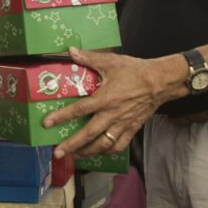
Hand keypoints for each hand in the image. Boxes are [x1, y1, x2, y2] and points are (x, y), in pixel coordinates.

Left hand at [43, 47, 176, 159]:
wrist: (160, 81)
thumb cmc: (135, 71)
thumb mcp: (110, 61)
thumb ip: (89, 58)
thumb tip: (70, 51)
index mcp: (105, 98)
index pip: (78, 110)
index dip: (61, 117)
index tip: (47, 124)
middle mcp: (112, 115)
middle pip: (88, 134)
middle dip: (71, 145)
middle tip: (57, 152)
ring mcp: (122, 124)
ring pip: (103, 144)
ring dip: (87, 152)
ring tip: (75, 156)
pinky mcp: (132, 129)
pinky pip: (119, 145)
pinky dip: (107, 151)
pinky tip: (99, 152)